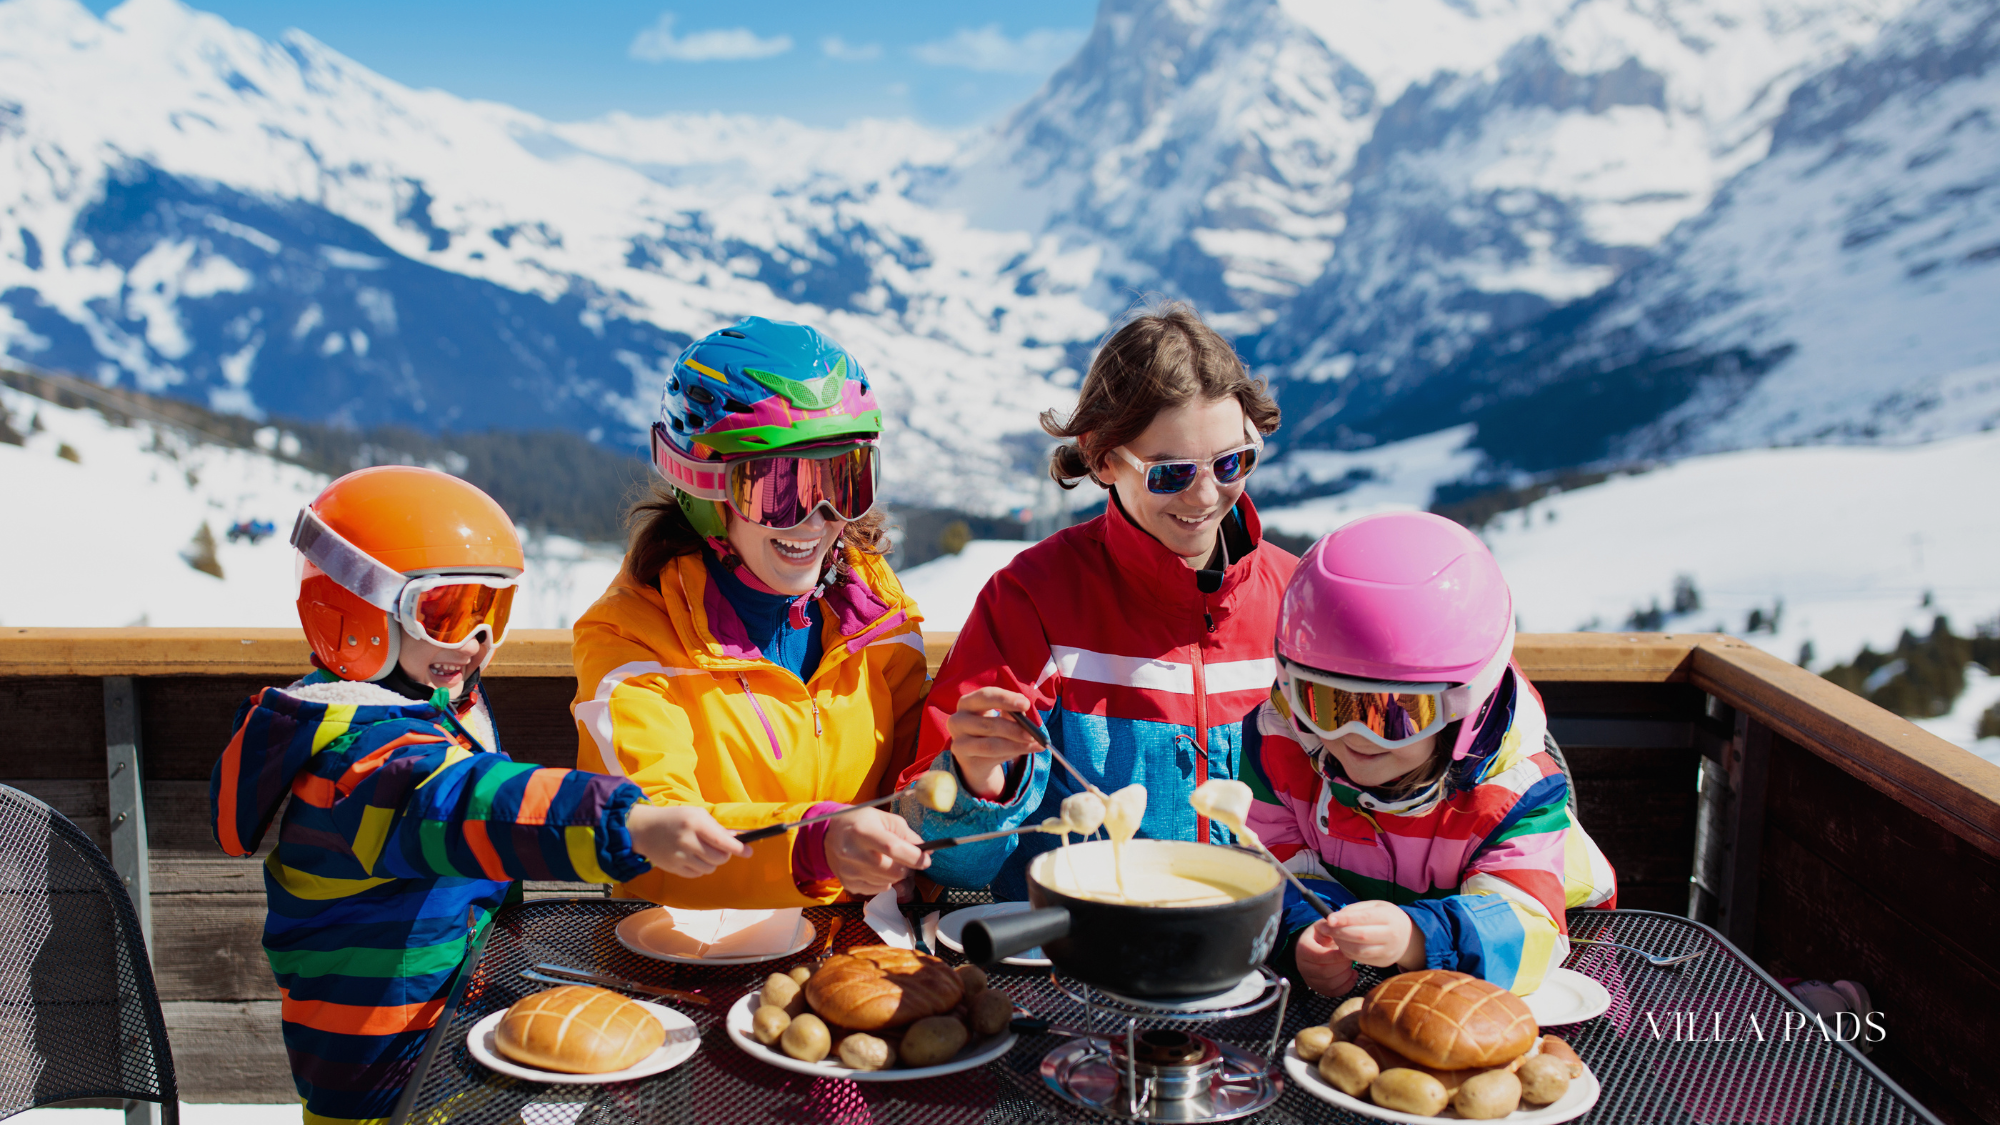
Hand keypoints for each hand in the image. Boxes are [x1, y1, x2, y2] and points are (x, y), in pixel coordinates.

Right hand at [626, 804, 751, 878]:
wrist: (645, 829)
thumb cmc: (675, 819)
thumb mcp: (696, 814)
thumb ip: (716, 827)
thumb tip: (737, 838)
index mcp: (695, 823)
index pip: (722, 841)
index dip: (738, 848)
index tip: (749, 852)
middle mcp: (687, 841)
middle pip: (719, 858)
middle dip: (725, 854)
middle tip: (720, 848)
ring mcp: (679, 856)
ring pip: (710, 868)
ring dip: (712, 862)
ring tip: (702, 851)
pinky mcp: (673, 868)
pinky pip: (697, 874)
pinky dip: (700, 868)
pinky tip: (692, 857)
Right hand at [823, 807, 929, 896]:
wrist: (828, 834)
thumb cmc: (859, 822)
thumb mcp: (883, 818)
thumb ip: (905, 833)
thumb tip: (925, 851)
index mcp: (863, 831)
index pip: (893, 848)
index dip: (914, 856)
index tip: (925, 860)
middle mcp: (853, 853)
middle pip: (892, 870)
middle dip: (906, 866)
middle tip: (904, 858)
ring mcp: (849, 871)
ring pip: (888, 882)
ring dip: (894, 874)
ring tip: (886, 860)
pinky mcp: (848, 884)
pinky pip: (878, 890)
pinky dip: (883, 881)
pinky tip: (875, 868)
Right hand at [946, 686, 1042, 798]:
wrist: (975, 758)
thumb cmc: (991, 731)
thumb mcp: (1000, 718)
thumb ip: (1010, 715)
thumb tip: (1024, 718)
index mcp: (967, 703)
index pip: (985, 696)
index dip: (1006, 699)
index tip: (1026, 704)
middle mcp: (957, 720)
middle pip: (988, 724)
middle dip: (1014, 728)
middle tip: (1033, 733)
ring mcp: (958, 741)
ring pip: (991, 745)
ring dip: (1016, 745)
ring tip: (1034, 744)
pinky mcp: (963, 759)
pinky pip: (991, 757)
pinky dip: (1012, 753)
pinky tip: (1027, 750)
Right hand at [1294, 921, 1360, 996]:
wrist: (1313, 946)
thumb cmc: (1321, 936)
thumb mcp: (1323, 926)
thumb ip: (1329, 925)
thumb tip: (1335, 922)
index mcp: (1303, 949)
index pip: (1319, 956)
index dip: (1336, 956)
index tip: (1348, 952)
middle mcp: (1303, 966)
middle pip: (1324, 972)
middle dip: (1342, 966)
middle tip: (1351, 958)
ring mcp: (1309, 979)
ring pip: (1329, 984)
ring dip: (1345, 976)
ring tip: (1350, 966)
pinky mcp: (1318, 988)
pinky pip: (1333, 993)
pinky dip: (1346, 986)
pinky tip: (1351, 975)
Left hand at [1320, 900, 1426, 968]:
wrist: (1408, 936)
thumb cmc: (1386, 917)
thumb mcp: (1374, 906)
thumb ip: (1355, 910)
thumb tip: (1334, 918)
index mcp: (1389, 917)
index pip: (1364, 918)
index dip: (1345, 919)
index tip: (1329, 919)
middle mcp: (1392, 935)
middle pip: (1360, 936)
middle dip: (1339, 932)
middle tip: (1325, 927)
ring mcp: (1388, 951)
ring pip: (1359, 951)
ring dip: (1341, 943)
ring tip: (1334, 935)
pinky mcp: (1383, 962)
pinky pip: (1361, 959)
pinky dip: (1348, 952)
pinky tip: (1343, 944)